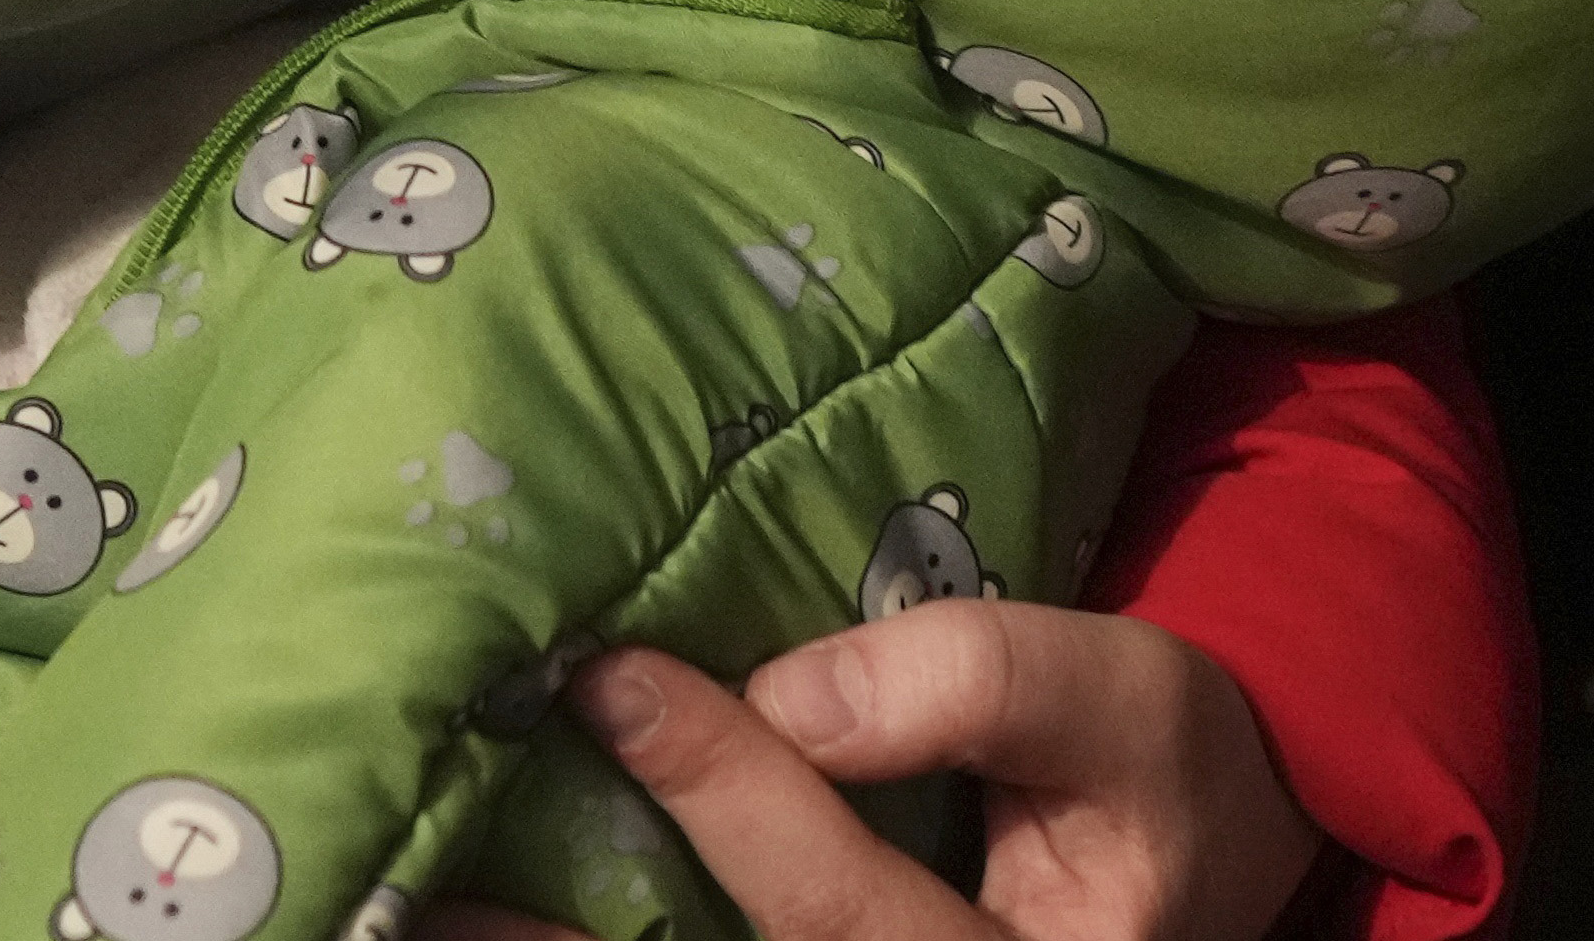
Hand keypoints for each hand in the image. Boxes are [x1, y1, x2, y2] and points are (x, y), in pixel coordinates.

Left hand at [428, 609, 1324, 940]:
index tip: (614, 679)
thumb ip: (987, 681)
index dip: (729, 795)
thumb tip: (793, 691)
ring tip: (401, 913)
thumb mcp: (1133, 701)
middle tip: (421, 871)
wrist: (1192, 867)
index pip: (839, 909)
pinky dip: (590, 940)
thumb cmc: (1161, 775)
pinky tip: (464, 919)